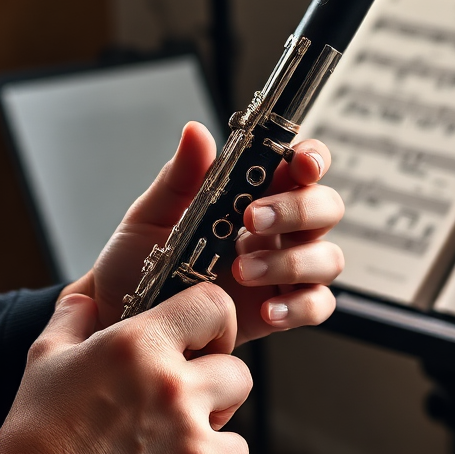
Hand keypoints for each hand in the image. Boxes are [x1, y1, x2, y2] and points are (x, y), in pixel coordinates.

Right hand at [0, 285, 250, 453]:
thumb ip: (73, 317)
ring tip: (181, 431)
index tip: (199, 342)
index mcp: (136, 343)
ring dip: (218, 417)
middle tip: (187, 396)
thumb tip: (86, 296)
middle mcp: (169, 380)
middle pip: (236, 364)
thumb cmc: (35, 437)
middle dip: (216, 378)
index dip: (214, 322)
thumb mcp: (44, 360)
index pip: (213, 304)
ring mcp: (188, 427)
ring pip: (239, 406)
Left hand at [64, 121, 344, 342]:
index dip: (312, 159)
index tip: (300, 163)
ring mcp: (284, 271)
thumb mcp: (150, 217)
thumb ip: (179, 178)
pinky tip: (265, 310)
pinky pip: (317, 304)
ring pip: (328, 258)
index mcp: (254, 195)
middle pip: (327, 208)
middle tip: (251, 218)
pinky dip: (298, 306)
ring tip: (242, 271)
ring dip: (291, 261)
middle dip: (299, 209)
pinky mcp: (283, 310)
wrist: (126, 320)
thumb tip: (196, 133)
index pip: (301, 167)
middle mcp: (278, 230)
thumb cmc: (138, 265)